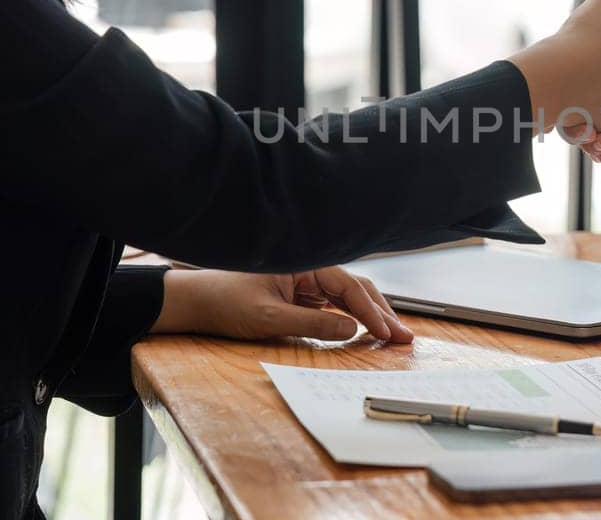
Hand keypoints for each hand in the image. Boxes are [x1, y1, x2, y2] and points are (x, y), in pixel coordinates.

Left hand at [151, 267, 413, 342]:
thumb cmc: (224, 302)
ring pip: (348, 298)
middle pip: (356, 289)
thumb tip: (351, 331)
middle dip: (382, 313)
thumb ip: (312, 325)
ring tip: (394, 337)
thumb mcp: (268, 318)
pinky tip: (367, 333)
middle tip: (405, 338)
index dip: (372, 312)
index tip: (388, 333)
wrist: (194, 302)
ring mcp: (306, 282)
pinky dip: (353, 320)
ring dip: (371, 317)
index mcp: (303, 263)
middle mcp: (309, 268)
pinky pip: (333, 306)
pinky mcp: (300, 296)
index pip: (348, 286)